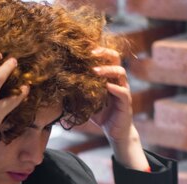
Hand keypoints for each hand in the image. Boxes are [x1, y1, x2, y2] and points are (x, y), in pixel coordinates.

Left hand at [89, 47, 148, 170]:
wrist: (115, 131)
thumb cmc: (101, 115)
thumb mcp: (87, 101)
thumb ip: (78, 92)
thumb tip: (60, 86)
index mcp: (109, 77)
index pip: (106, 58)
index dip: (98, 51)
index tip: (84, 49)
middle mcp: (118, 80)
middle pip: (116, 59)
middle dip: (104, 54)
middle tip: (91, 54)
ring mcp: (123, 90)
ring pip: (121, 73)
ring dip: (108, 70)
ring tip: (95, 71)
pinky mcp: (126, 102)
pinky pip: (123, 92)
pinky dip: (115, 88)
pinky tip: (106, 86)